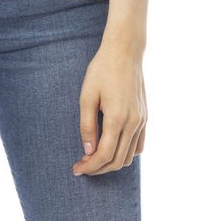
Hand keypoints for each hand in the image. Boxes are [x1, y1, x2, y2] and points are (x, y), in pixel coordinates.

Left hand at [72, 40, 146, 175]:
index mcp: (117, 118)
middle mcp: (133, 123)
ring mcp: (142, 120)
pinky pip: (139, 145)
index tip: (77, 169)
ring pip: (129, 156)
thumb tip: (88, 151)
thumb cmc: (102, 69)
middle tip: (82, 166)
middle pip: (117, 160)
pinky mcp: (145, 117)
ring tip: (95, 158)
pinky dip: (126, 153)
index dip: (90, 166)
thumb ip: (87, 125)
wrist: (125, 51)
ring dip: (112, 163)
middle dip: (98, 168)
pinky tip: (112, 148)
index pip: (104, 155)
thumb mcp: (87, 95)